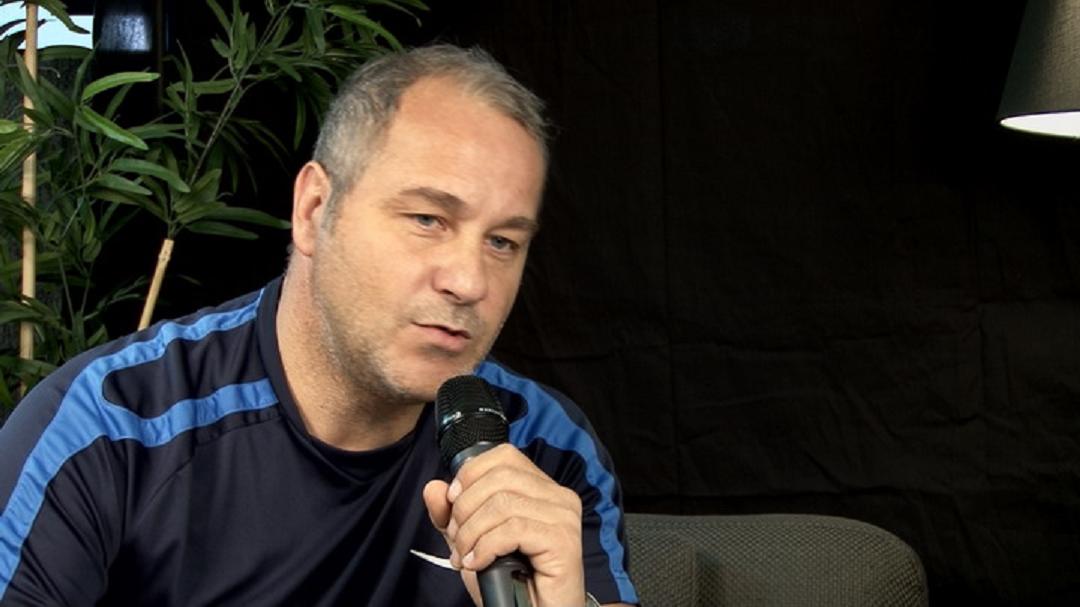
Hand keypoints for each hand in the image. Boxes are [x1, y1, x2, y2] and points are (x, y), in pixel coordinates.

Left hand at [422, 443, 585, 606]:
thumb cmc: (511, 581)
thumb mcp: (472, 542)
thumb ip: (451, 515)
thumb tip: (434, 487)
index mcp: (542, 489)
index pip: (504, 456)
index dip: (471, 474)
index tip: (453, 503)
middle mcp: (558, 497)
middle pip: (499, 477)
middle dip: (466, 509)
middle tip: (457, 540)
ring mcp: (564, 517)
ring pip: (503, 504)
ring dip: (472, 533)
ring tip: (465, 556)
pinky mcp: (563, 540)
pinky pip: (513, 529)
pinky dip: (486, 546)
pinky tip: (479, 563)